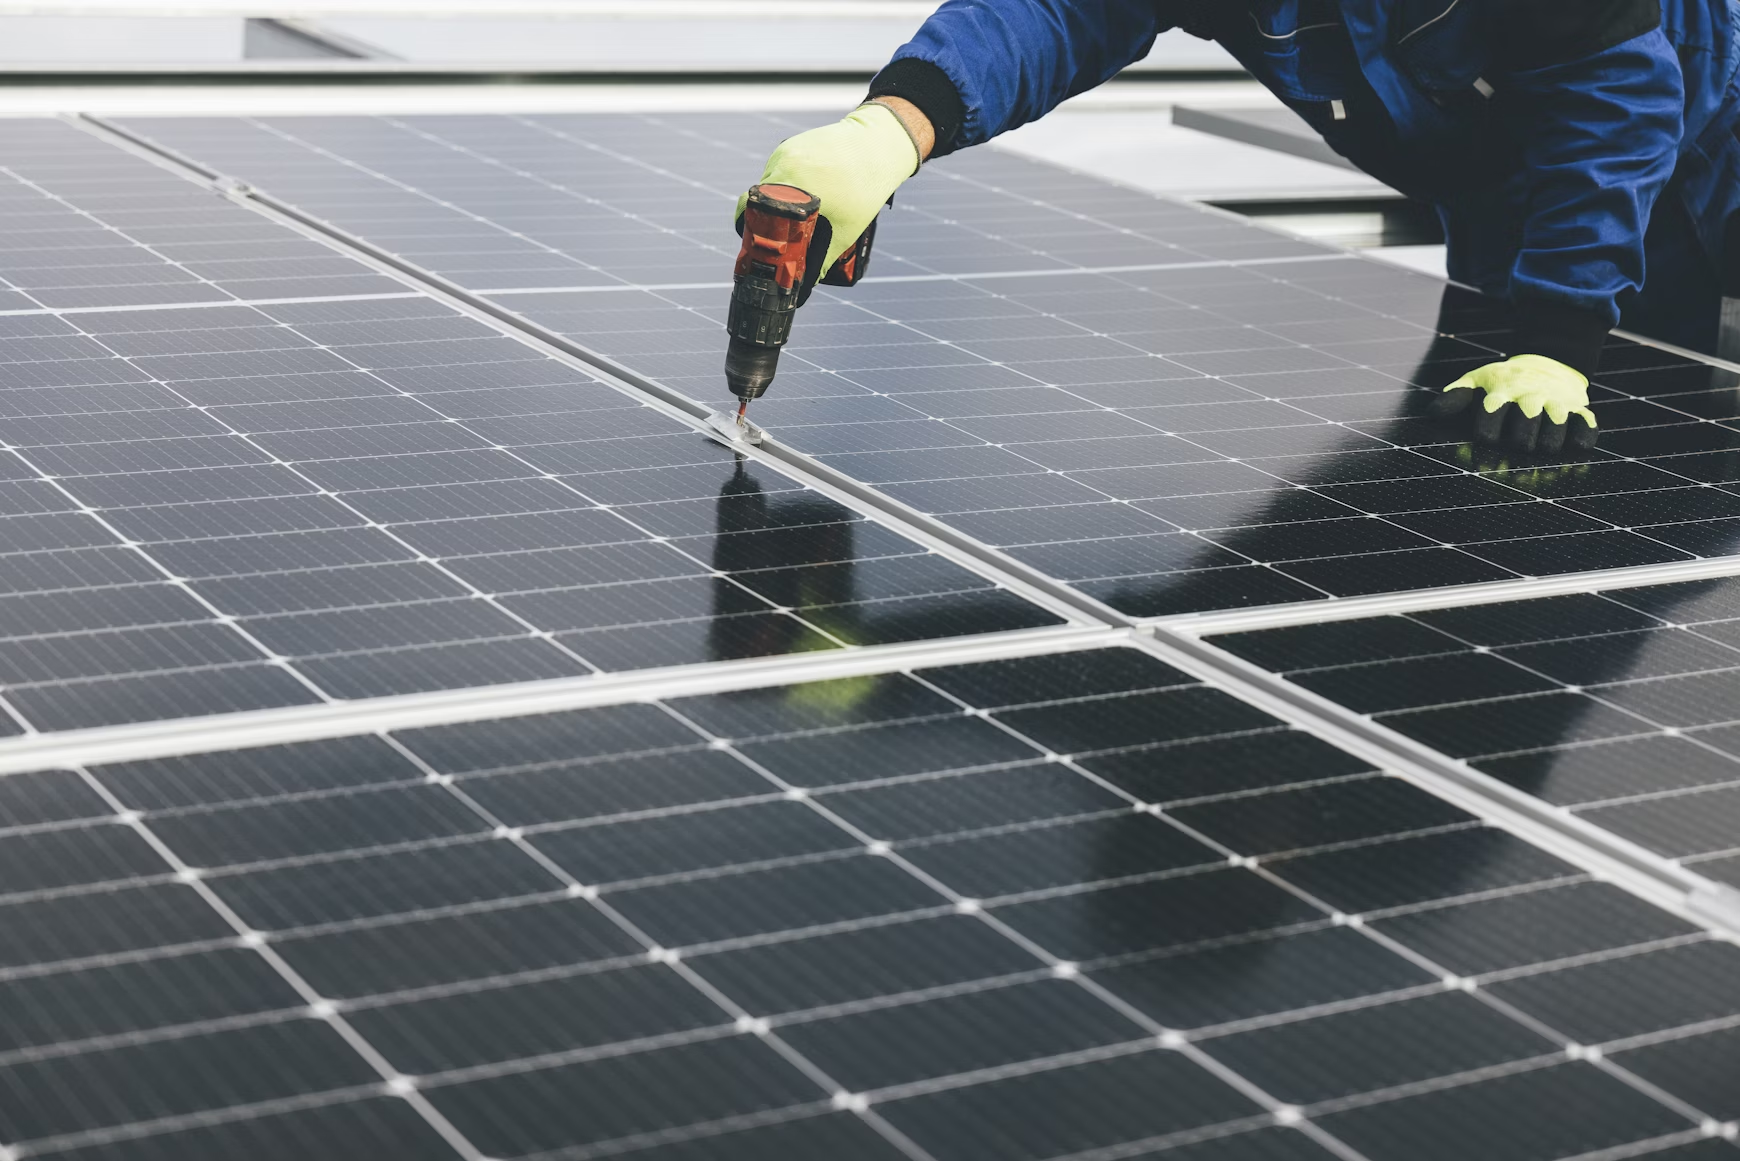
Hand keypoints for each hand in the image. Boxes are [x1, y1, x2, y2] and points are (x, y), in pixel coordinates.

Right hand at [735, 101, 925, 273]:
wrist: (879, 143)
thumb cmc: (867, 187)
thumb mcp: (846, 229)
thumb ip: (822, 259)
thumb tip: (806, 284)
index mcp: (792, 185)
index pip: (751, 212)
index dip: (751, 232)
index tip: (758, 246)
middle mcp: (782, 165)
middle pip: (758, 201)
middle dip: (766, 221)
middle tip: (779, 236)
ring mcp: (785, 152)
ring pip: (767, 186)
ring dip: (777, 203)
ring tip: (800, 213)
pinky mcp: (791, 145)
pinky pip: (778, 171)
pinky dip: (786, 186)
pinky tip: (807, 192)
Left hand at [1430, 354, 1597, 453]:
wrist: (1549, 360)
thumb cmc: (1504, 381)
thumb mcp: (1478, 381)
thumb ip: (1455, 398)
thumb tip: (1432, 413)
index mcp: (1502, 392)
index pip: (1490, 421)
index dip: (1488, 432)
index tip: (1487, 438)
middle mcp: (1530, 397)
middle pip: (1523, 432)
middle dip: (1518, 441)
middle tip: (1518, 442)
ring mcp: (1557, 404)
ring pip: (1553, 435)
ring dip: (1547, 443)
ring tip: (1541, 443)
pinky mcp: (1580, 410)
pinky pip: (1585, 429)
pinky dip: (1581, 439)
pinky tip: (1574, 444)